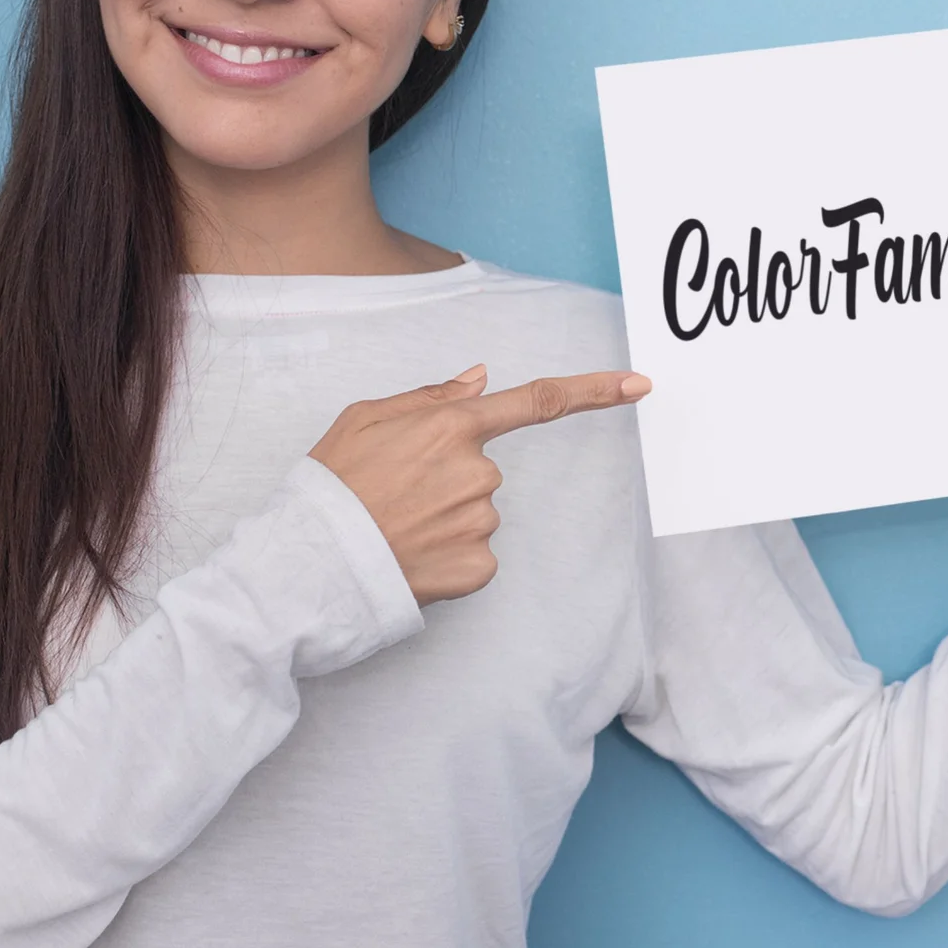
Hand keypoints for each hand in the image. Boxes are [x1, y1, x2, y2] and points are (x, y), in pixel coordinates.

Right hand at [308, 364, 652, 606]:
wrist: (310, 564)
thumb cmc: (331, 487)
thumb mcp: (365, 418)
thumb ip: (430, 397)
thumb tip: (480, 379)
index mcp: (452, 427)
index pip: (536, 402)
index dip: (593, 392)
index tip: (637, 385)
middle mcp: (478, 472)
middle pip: (485, 469)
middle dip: (451, 478)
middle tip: (398, 494)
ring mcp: (481, 522)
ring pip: (480, 512)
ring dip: (448, 518)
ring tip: (397, 527)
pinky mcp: (478, 568)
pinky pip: (477, 554)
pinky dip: (450, 556)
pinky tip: (413, 555)